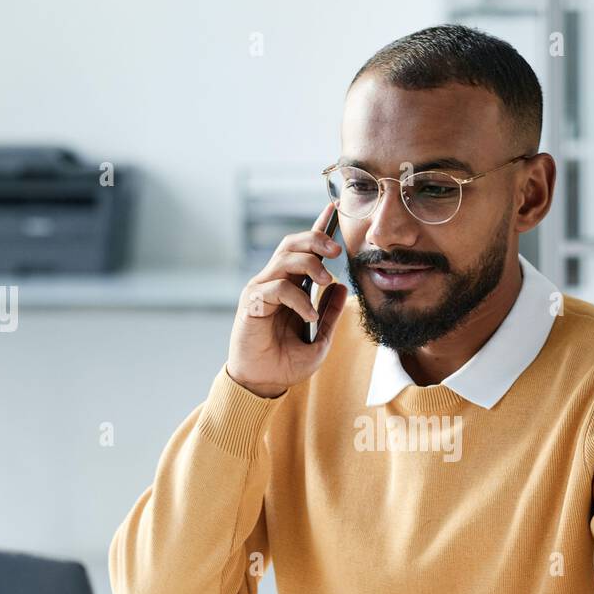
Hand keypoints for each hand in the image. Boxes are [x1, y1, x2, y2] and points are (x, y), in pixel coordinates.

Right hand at [226, 204, 348, 397]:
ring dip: (310, 264)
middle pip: (293, 243)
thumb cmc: (286, 363)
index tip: (333, 209)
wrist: (264, 384)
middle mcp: (274, 282)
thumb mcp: (319, 339)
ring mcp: (261, 290)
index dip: (317, 228)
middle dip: (316, 239)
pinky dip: (299, 299)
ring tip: (326, 282)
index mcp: (290, 286)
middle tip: (337, 251)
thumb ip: (329, 314)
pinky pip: (277, 288)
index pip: (304, 250)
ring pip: (285, 258)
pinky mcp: (252, 303)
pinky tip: (308, 317)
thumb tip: (341, 287)